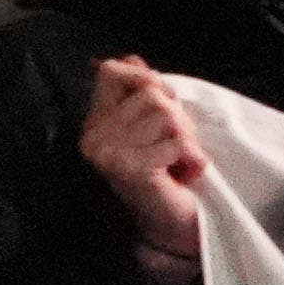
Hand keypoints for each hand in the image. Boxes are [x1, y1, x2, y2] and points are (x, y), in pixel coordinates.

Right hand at [79, 54, 209, 280]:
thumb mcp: (154, 126)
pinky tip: (182, 174)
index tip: (168, 106)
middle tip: (177, 147)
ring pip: (166, 116)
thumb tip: (126, 57)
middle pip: (151, 94)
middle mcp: (93, 136)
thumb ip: (140, 92)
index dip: (148, 78)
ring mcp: (107, 153)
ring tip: (180, 162)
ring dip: (187, 139)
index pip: (113, 71)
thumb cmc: (169, 176)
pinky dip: (190, 157)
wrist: (174, 227)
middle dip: (178, 117)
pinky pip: (174, 142)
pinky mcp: (129, 169)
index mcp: (95, 122)